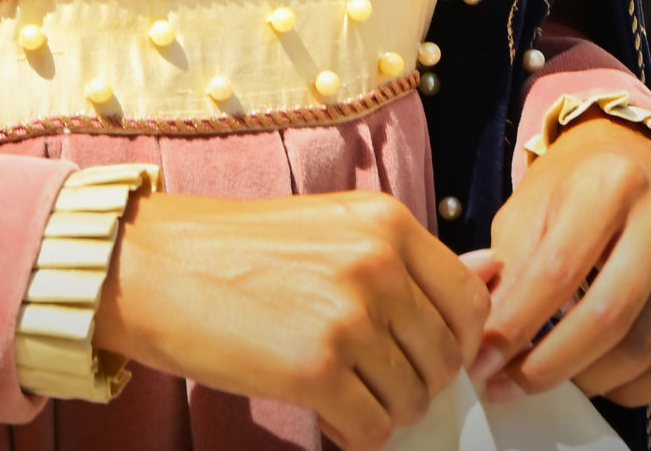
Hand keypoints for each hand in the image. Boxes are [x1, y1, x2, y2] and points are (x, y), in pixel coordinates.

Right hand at [94, 189, 489, 450]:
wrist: (156, 265)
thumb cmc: (239, 249)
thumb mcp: (333, 230)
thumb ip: (406, 261)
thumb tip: (494, 278)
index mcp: (385, 221)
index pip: (467, 302)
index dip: (455, 341)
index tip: (425, 353)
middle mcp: (377, 263)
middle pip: (444, 358)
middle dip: (415, 380)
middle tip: (369, 373)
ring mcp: (349, 316)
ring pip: (411, 399)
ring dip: (381, 406)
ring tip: (337, 383)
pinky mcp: (317, 369)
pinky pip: (372, 430)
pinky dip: (354, 432)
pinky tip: (322, 406)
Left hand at [469, 115, 650, 407]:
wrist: (635, 162)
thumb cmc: (571, 188)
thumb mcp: (528, 209)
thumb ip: (508, 270)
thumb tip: (487, 345)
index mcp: (612, 182)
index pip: (560, 269)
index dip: (516, 322)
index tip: (481, 358)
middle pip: (608, 316)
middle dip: (550, 363)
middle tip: (508, 382)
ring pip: (640, 350)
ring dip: (584, 379)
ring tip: (544, 377)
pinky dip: (630, 390)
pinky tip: (595, 378)